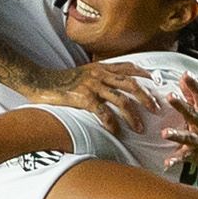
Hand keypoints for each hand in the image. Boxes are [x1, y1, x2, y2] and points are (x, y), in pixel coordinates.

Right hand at [26, 61, 155, 132]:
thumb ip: (100, 76)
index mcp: (101, 67)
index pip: (128, 67)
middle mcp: (99, 74)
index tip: (157, 82)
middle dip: (145, 97)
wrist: (40, 82)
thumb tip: (113, 86)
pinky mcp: (83, 98)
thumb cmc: (61, 81)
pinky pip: (103, 112)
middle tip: (156, 109)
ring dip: (132, 115)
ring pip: (120, 100)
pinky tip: (116, 132)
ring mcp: (92, 85)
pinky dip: (111, 123)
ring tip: (140, 127)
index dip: (145, 74)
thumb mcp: (84, 73)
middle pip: (130, 84)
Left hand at [163, 73, 197, 175]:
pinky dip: (176, 160)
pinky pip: (185, 158)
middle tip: (170, 96)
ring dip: (177, 135)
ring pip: (188, 138)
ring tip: (165, 133)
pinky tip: (167, 163)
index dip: (194, 85)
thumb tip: (183, 76)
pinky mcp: (196, 154)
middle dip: (182, 105)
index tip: (186, 74)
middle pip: (193, 114)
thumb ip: (193, 94)